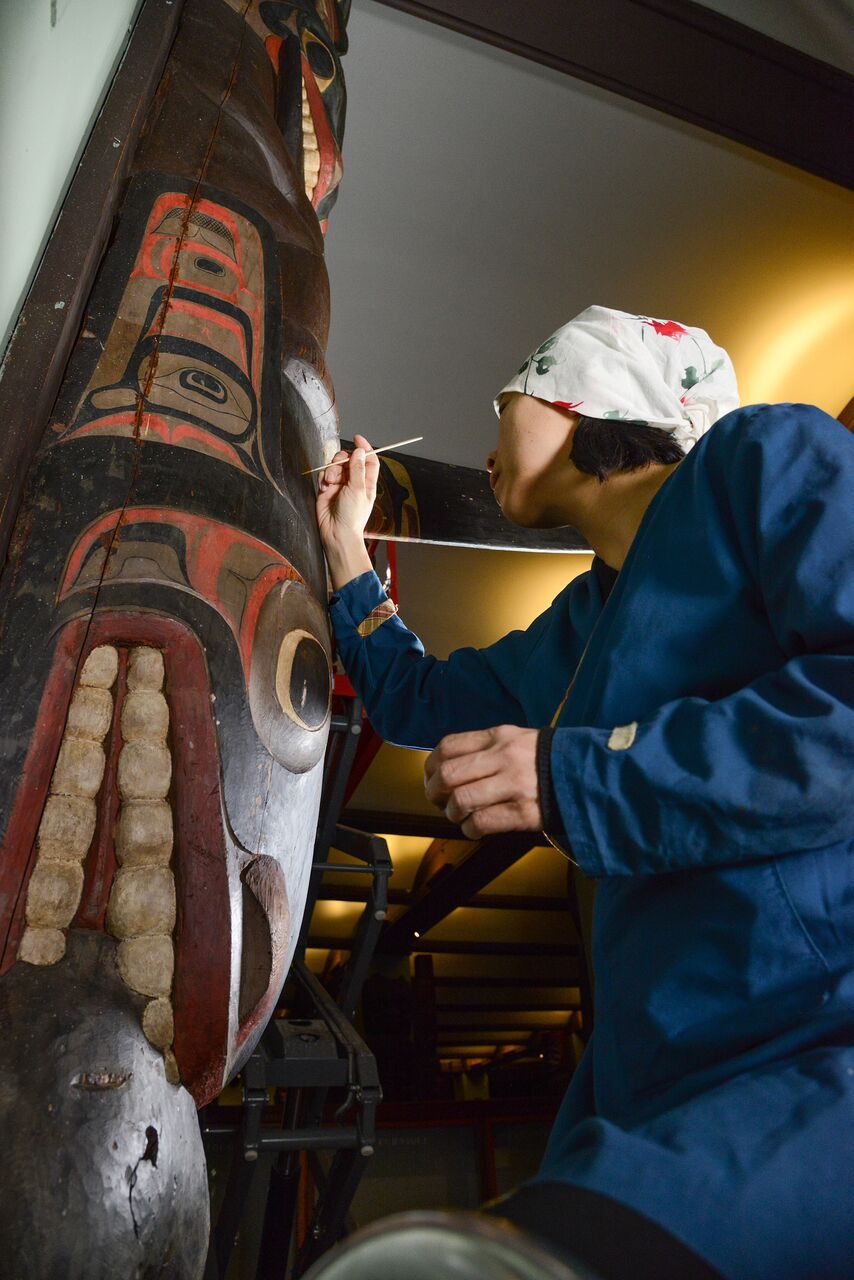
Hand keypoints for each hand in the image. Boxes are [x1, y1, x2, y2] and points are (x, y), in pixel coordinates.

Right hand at [316, 433, 379, 552]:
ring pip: (335, 466)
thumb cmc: (352, 516)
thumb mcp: (358, 489)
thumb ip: (358, 469)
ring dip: (331, 470)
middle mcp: (354, 482)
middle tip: (338, 467)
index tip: (357, 438)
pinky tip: (325, 487)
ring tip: (330, 482)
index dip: (364, 448)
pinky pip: (324, 475)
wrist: (336, 533)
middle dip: (341, 459)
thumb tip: (360, 451)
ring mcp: (340, 485)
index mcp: (367, 482)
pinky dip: (324, 478)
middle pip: (349, 459)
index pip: (368, 460)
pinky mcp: (327, 489)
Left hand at [424, 726, 541, 837]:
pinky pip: (482, 822)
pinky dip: (470, 829)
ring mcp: (514, 785)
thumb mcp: (516, 739)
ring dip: (453, 813)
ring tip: (460, 815)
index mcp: (499, 737)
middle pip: (448, 774)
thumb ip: (484, 748)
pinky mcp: (524, 812)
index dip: (431, 766)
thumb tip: (447, 767)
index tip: (431, 778)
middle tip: (440, 801)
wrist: (588, 775)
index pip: (448, 746)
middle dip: (435, 792)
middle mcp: (504, 757)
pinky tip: (474, 828)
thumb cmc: (547, 759)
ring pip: (461, 800)